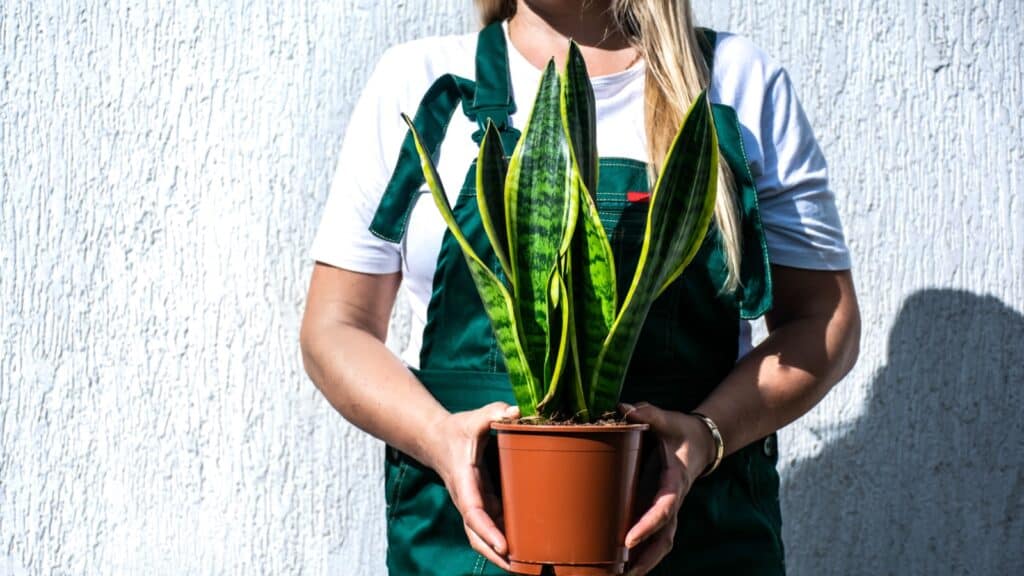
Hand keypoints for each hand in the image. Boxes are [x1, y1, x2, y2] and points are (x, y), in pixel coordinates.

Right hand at [424, 402, 518, 570]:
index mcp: (464, 481)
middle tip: (519, 568)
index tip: (503, 545)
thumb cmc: (457, 430)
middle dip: (494, 555)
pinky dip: (504, 540)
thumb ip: (493, 413)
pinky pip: (491, 527)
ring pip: (482, 536)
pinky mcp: (481, 504)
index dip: (488, 530)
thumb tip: (515, 412)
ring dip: (500, 553)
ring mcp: (473, 504)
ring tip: (526, 567)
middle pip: (476, 535)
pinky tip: (525, 549)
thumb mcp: (473, 419)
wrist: (437, 440)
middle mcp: (467, 499)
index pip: (473, 512)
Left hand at [619, 402, 715, 575]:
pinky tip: (621, 564)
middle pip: (664, 539)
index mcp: (675, 483)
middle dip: (646, 559)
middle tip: (623, 574)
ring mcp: (668, 508)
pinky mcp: (661, 509)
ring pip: (661, 544)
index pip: (662, 510)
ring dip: (644, 562)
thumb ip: (649, 414)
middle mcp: (673, 501)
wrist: (703, 441)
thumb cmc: (683, 431)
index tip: (628, 541)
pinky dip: (641, 553)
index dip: (646, 527)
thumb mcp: (669, 420)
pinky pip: (654, 536)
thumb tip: (625, 407)